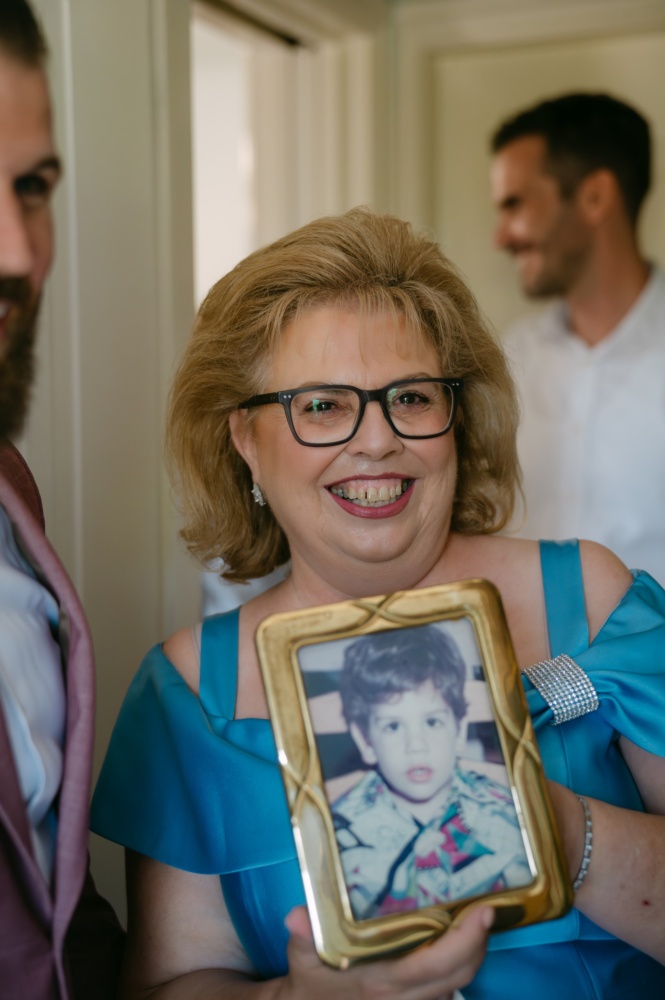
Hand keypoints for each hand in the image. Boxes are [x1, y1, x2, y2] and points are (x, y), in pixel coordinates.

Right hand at [277, 904, 492, 999]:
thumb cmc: (311, 983)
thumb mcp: (302, 958)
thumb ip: (303, 936)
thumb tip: (297, 917)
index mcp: (382, 982)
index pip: (435, 965)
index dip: (465, 940)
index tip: (484, 911)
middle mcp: (404, 998)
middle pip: (459, 974)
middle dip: (480, 941)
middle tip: (487, 906)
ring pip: (459, 983)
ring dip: (474, 952)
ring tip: (478, 917)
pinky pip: (449, 989)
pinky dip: (461, 965)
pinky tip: (461, 939)